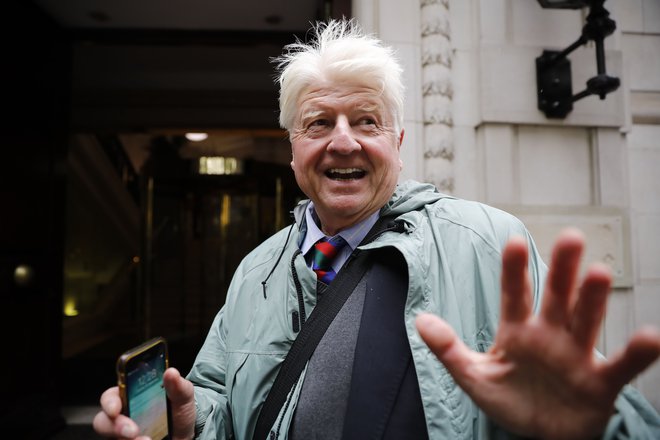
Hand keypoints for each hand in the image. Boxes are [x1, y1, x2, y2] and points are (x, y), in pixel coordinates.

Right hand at [93, 367, 195, 439]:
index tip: (115, 408)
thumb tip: (171, 372)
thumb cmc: (178, 411)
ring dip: (126, 439)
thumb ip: (177, 385)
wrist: (189, 432)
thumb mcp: (182, 396)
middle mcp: (123, 416)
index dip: (109, 402)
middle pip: (104, 421)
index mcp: (130, 396)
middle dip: (116, 426)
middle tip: (133, 431)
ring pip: (113, 437)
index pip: (110, 397)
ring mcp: (124, 434)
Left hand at [416, 228, 659, 439]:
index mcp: (517, 332)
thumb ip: (449, 349)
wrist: (540, 437)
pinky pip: (620, 366)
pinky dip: (636, 353)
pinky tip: (650, 336)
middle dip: (563, 270)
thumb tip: (419, 320)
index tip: (514, 241)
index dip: (514, 271)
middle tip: (571, 237)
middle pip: (557, 298)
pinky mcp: (599, 383)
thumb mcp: (474, 377)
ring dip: (593, 299)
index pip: (514, 295)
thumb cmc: (510, 400)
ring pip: (586, 322)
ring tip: (600, 272)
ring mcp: (576, 357)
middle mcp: (549, 336)